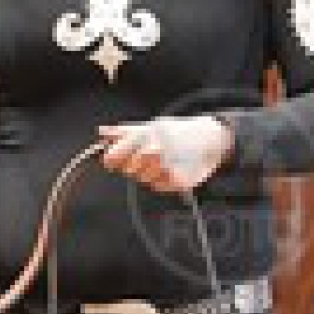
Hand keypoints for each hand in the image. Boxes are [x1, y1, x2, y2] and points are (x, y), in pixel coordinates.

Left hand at [97, 113, 233, 193]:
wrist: (210, 137)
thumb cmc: (177, 132)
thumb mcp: (151, 126)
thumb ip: (124, 131)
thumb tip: (102, 131)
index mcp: (145, 134)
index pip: (115, 156)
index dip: (114, 159)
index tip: (113, 159)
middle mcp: (155, 149)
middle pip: (130, 170)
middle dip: (134, 166)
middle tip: (148, 158)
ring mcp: (168, 166)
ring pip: (145, 179)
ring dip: (150, 173)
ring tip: (163, 161)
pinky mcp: (180, 181)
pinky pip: (161, 187)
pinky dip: (164, 181)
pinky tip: (172, 169)